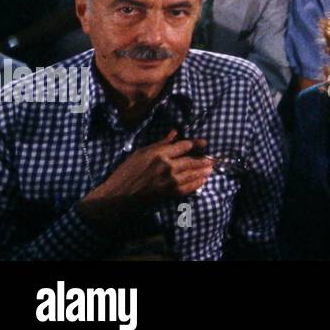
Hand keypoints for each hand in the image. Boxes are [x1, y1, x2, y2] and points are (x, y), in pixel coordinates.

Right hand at [79, 130, 212, 227]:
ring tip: (211, 169)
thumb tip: (174, 132)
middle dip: (203, 159)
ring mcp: (168, 180)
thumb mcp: (140, 153)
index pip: (184, 146)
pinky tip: (202, 181)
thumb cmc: (125, 173)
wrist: (116, 196)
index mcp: (159, 153)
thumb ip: (160, 143)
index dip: (196, 143)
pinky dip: (196, 184)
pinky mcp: (168, 193)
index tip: (205, 143)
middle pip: (190, 160)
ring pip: (191, 174)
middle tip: (212, 159)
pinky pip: (186, 188)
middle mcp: (166, 166)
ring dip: (203, 171)